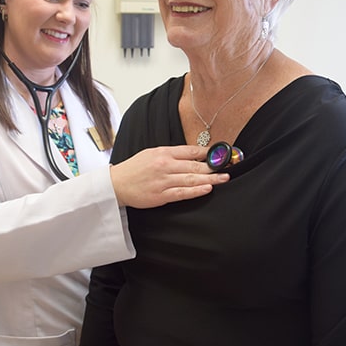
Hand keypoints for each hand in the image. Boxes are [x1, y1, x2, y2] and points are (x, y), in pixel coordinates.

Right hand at [110, 145, 229, 207]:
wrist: (116, 184)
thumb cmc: (134, 168)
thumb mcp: (152, 153)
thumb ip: (171, 154)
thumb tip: (192, 154)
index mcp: (163, 153)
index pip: (190, 151)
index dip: (207, 153)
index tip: (220, 154)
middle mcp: (165, 165)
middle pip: (194, 165)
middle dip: (213, 166)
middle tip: (228, 166)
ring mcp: (163, 181)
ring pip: (191, 179)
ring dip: (210, 178)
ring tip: (224, 178)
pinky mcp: (161, 195)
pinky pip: (182, 193)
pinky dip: (196, 190)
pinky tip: (207, 188)